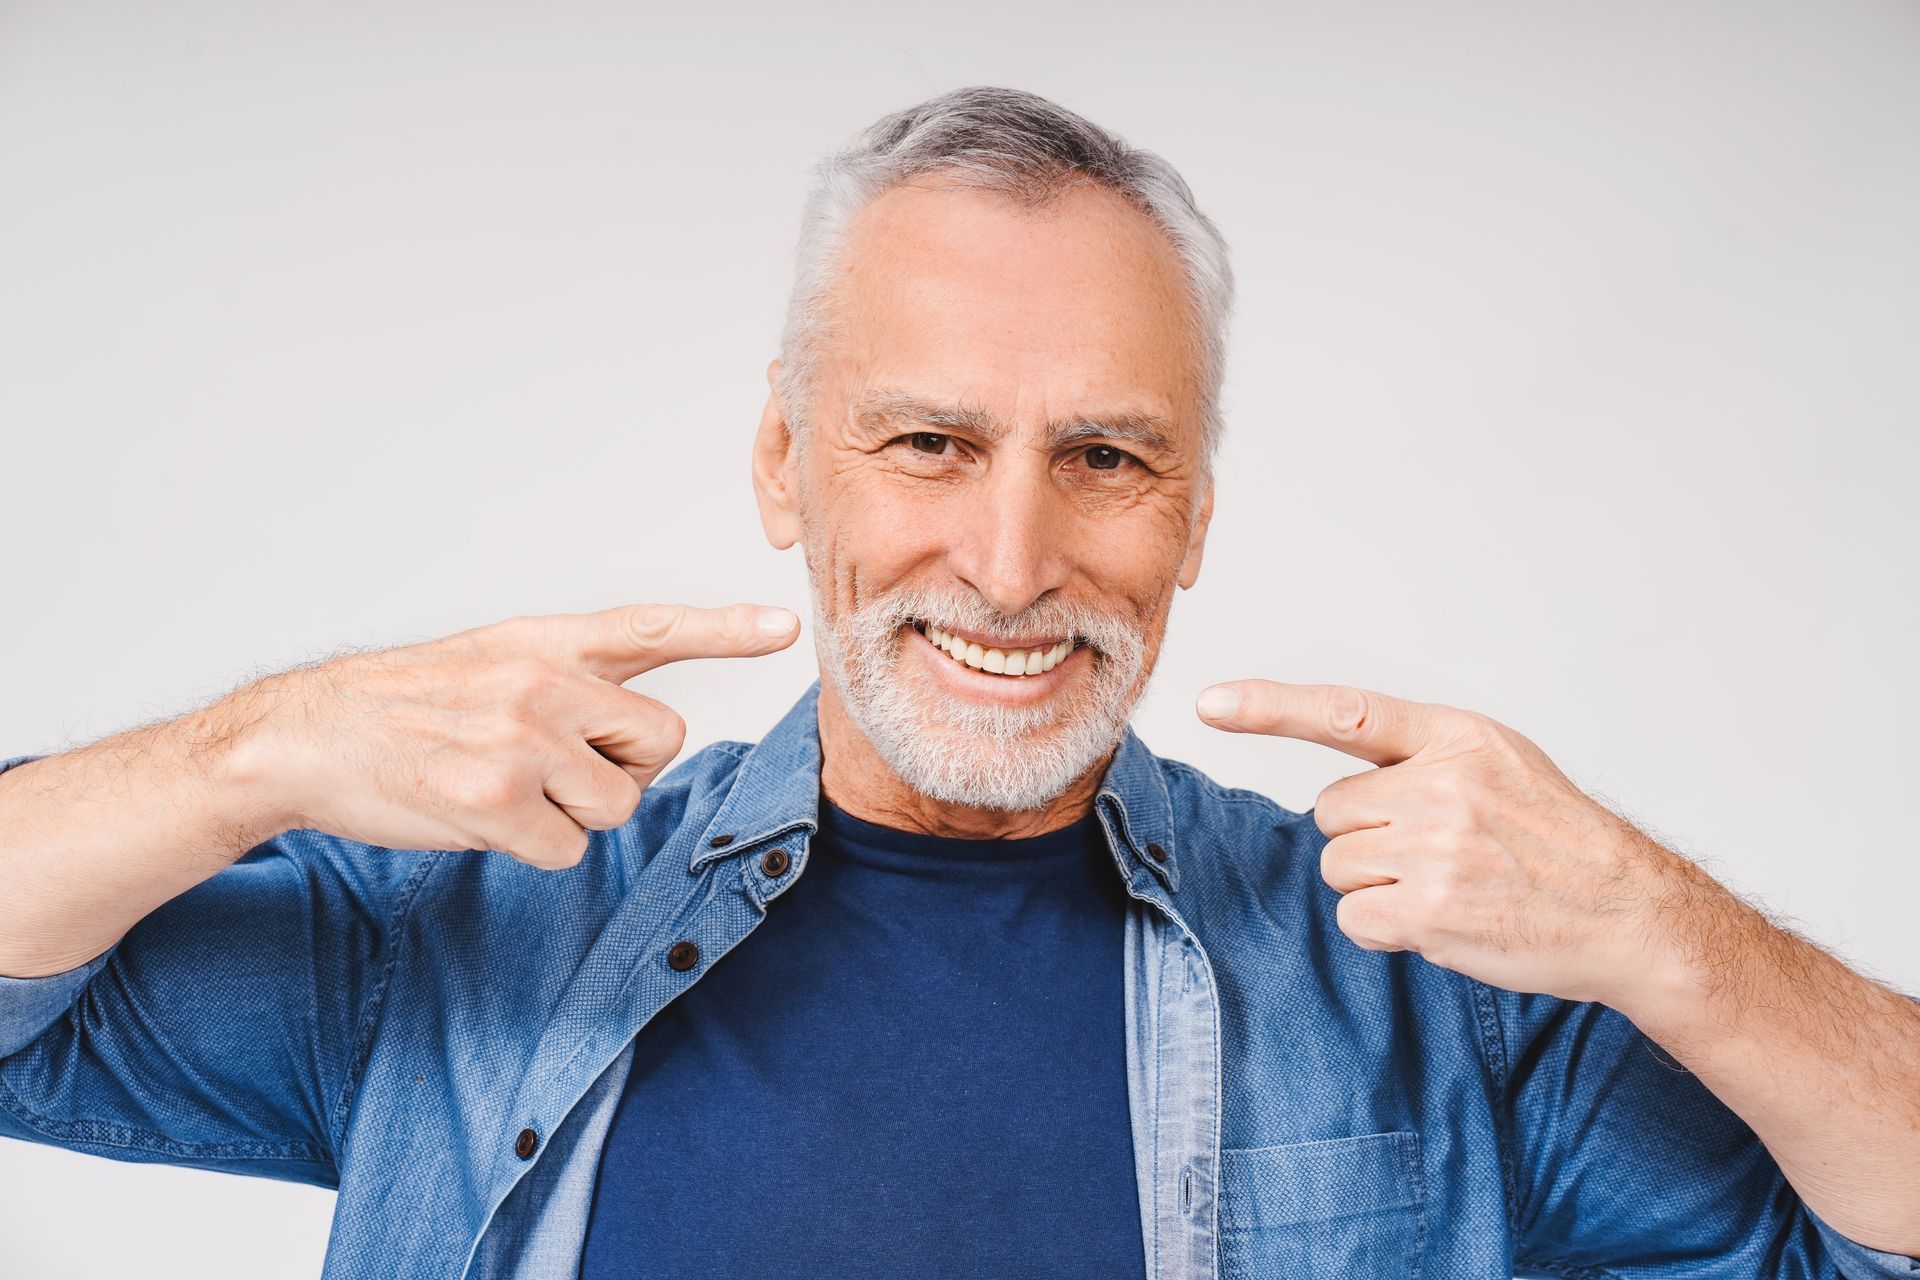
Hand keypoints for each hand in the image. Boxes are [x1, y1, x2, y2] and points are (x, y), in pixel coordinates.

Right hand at [221, 603, 800, 868]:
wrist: (307, 735)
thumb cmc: (408, 707)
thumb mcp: (495, 660)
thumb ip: (571, 679)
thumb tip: (642, 733)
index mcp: (548, 642)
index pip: (654, 628)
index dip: (725, 631)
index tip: (787, 628)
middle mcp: (543, 681)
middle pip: (658, 742)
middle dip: (622, 768)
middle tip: (551, 766)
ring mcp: (521, 739)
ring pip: (618, 804)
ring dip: (572, 814)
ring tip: (503, 787)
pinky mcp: (496, 797)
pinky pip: (567, 848)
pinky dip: (532, 849)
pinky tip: (480, 818)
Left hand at [1195, 680, 1690, 1007]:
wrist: (1627, 911)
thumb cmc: (1557, 839)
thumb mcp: (1500, 763)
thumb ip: (1423, 759)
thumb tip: (1348, 793)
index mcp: (1455, 738)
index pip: (1345, 713)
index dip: (1270, 707)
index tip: (1212, 704)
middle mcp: (1440, 786)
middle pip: (1332, 814)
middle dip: (1369, 839)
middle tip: (1440, 854)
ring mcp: (1435, 849)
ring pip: (1339, 867)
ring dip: (1378, 885)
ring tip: (1450, 886)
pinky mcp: (1430, 911)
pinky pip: (1356, 917)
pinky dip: (1385, 928)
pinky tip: (1443, 921)